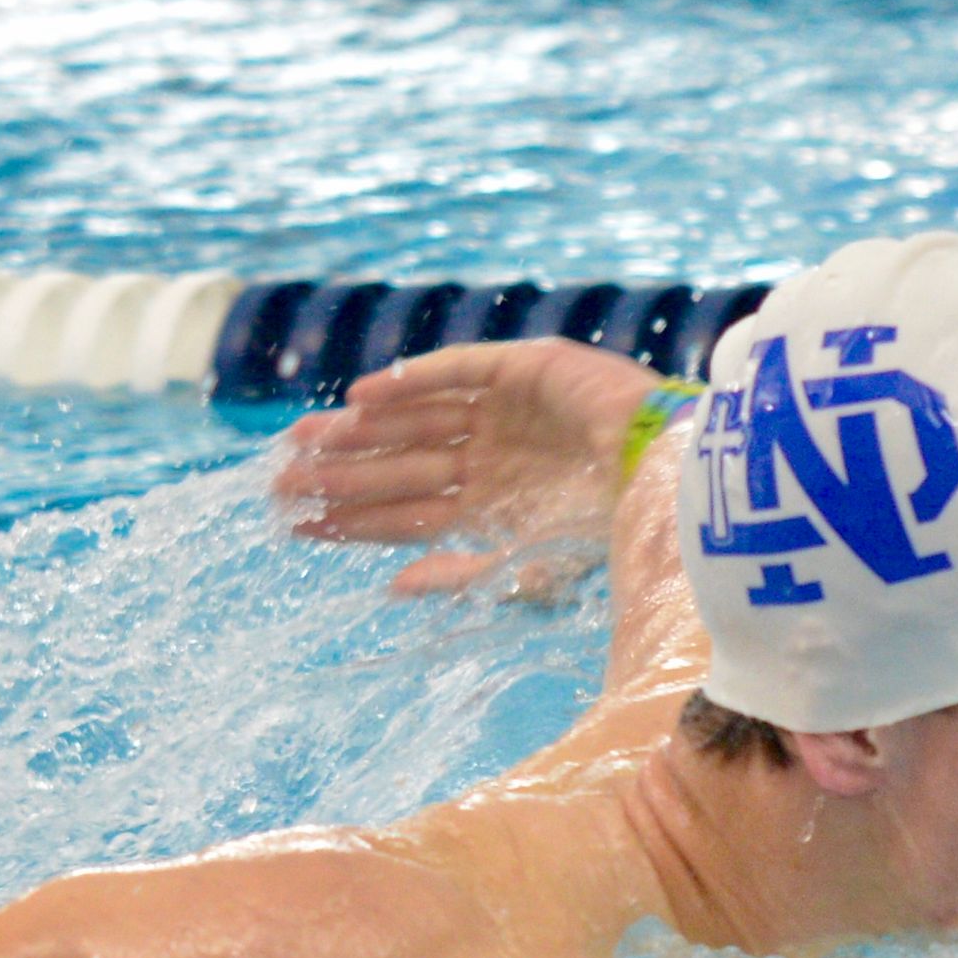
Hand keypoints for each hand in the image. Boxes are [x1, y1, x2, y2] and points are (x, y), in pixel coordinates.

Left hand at [269, 337, 664, 596]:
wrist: (677, 487)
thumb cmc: (614, 541)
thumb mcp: (527, 574)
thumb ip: (460, 577)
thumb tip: (389, 588)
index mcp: (491, 509)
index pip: (403, 513)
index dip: (349, 520)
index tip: (294, 524)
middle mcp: (493, 460)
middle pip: (398, 465)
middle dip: (341, 474)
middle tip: (279, 480)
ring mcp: (509, 414)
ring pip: (415, 418)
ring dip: (361, 428)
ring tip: (303, 438)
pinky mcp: (530, 369)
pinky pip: (457, 370)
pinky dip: (411, 380)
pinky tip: (362, 395)